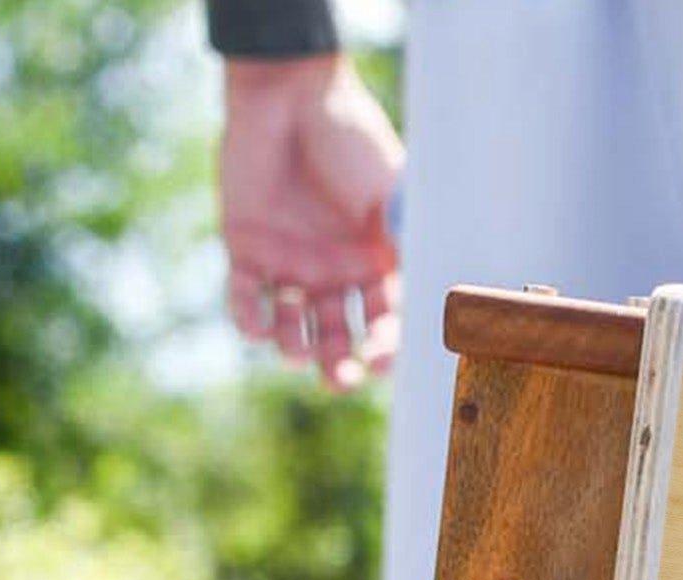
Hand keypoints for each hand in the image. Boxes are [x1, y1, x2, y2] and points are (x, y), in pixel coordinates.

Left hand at [220, 56, 403, 391]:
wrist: (291, 94)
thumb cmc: (350, 139)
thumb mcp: (393, 191)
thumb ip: (410, 239)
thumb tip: (436, 289)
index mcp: (375, 264)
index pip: (383, 324)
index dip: (382, 349)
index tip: (377, 362)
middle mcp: (334, 272)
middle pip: (338, 337)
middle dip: (336, 364)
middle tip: (335, 381)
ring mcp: (290, 263)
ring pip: (292, 325)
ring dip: (293, 346)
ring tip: (294, 350)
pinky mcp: (246, 248)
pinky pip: (246, 297)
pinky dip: (249, 318)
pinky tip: (257, 329)